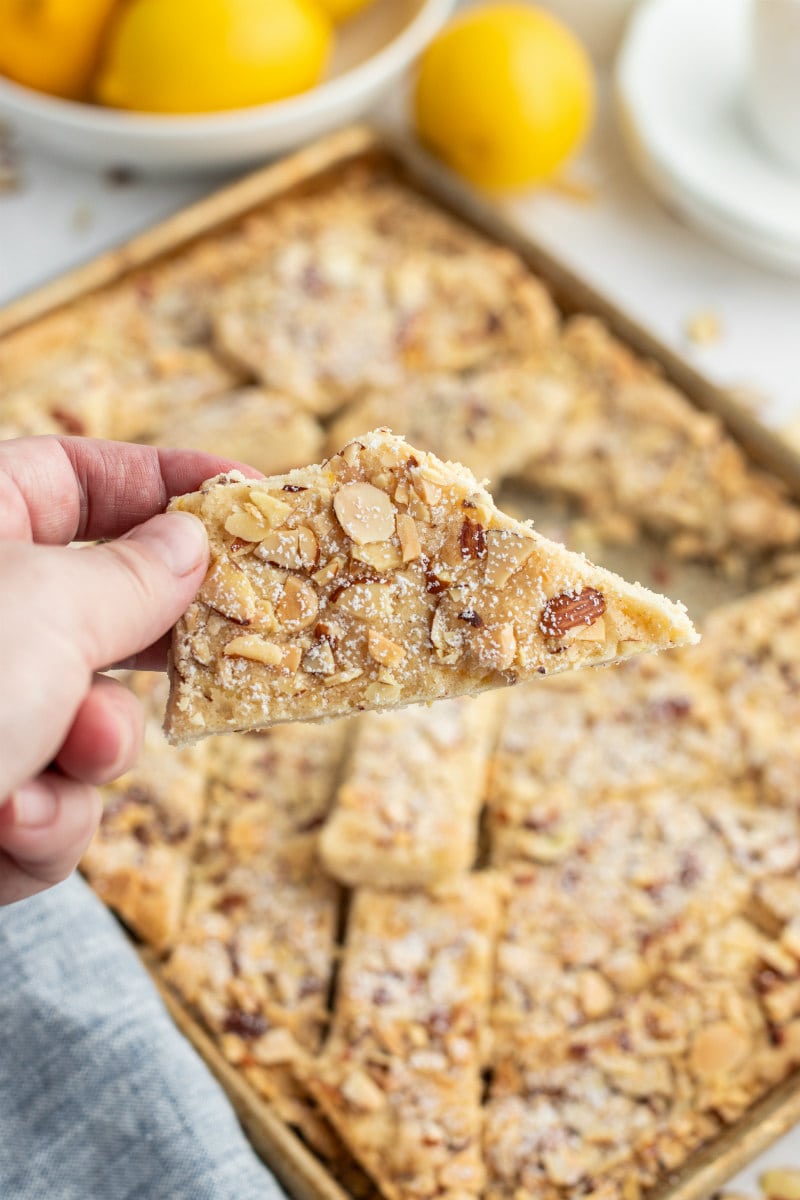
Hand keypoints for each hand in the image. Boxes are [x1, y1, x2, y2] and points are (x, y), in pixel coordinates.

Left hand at [0, 436, 243, 905]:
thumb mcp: (47, 613)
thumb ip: (136, 575)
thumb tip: (190, 543)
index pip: (84, 479)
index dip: (173, 483)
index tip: (256, 500)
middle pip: (106, 607)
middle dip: (155, 647)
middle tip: (234, 640)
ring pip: (92, 723)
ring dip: (90, 754)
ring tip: (54, 762)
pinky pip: (55, 800)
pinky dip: (42, 822)